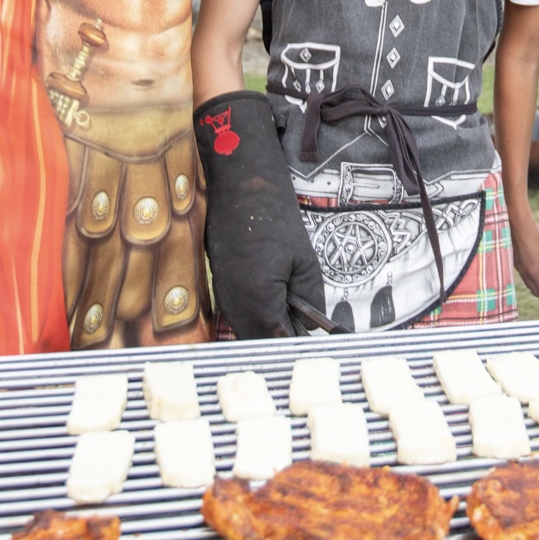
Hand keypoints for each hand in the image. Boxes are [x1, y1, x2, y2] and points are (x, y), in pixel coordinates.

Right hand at [195, 91, 325, 338]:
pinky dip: (257, 322)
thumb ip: (310, 299)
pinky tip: (276, 311)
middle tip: (311, 340)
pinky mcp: (219, 291)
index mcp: (260, 300)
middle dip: (285, 344)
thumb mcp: (305, 261)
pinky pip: (238, 319)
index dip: (301, 348)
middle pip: (262, 344)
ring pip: (248, 334)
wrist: (239, 189)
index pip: (281, 342)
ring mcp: (223, 300)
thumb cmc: (274, 219)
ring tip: (296, 326)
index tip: (319, 350)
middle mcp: (236, 307)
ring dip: (270, 334)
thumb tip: (314, 328)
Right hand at [511, 210, 538, 302]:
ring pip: (530, 285)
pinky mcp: (515, 262)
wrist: (517, 225)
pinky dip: (533, 281)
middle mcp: (526, 274)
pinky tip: (538, 274)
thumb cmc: (536, 238)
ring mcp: (519, 268)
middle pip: (536, 291)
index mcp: (535, 274)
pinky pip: (525, 277)